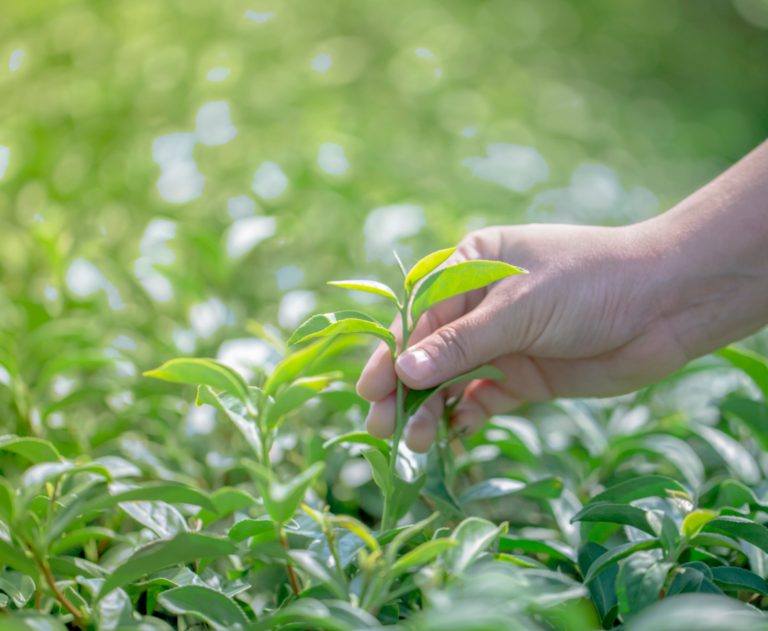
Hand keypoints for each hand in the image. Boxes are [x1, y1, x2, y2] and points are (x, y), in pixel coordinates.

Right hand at [356, 221, 689, 451]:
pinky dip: (465, 416)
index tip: (370, 390)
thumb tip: (402, 373)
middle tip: (381, 427)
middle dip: (405, 388)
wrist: (665, 305)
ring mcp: (502, 343)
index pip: (418, 315)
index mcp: (469, 267)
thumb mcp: (518, 308)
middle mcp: (479, 306)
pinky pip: (482, 398)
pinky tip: (452, 434)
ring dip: (431, 409)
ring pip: (452, 379)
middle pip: (429, 351)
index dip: (392, 354)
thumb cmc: (587, 284)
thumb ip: (461, 344)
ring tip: (414, 442)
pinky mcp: (524, 376)